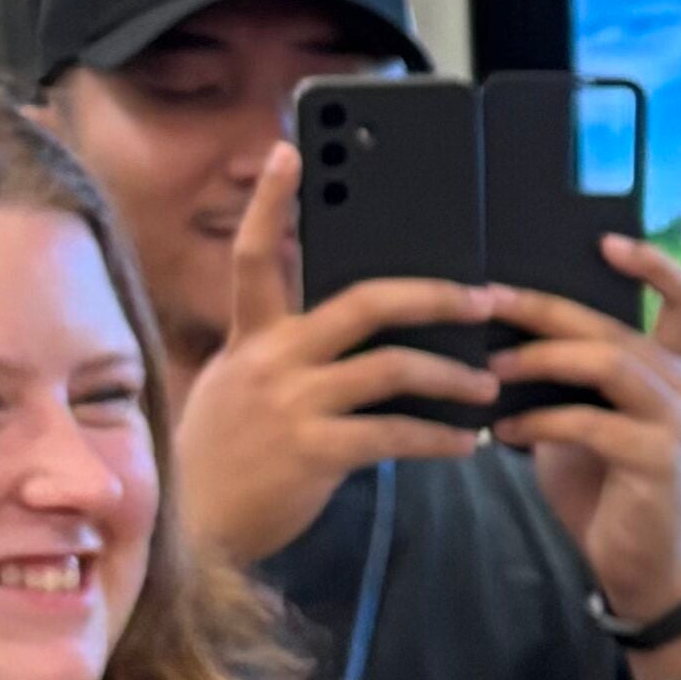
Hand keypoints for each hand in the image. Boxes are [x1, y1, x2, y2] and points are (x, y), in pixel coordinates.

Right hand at [175, 138, 503, 563]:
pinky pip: (393, 434)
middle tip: (482, 297)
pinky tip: (468, 443)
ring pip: (390, 368)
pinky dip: (439, 437)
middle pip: (361, 303)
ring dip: (451, 375)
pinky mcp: (312, 452)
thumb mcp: (236, 389)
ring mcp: (290, 404)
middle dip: (431, 296)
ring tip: (489, 386)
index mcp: (251, 338)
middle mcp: (270, 360)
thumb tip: (347, 334)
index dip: (270, 201)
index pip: (253, 254)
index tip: (289, 148)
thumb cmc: (222, 460)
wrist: (191, 531)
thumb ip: (280, 354)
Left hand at [500, 238, 680, 634]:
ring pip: (606, 363)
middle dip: (543, 311)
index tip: (605, 242)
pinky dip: (538, 420)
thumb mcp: (582, 421)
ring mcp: (679, 421)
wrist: (638, 567)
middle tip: (487, 303)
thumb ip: (565, 381)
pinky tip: (500, 428)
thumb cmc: (606, 490)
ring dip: (539, 360)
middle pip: (613, 327)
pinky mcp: (659, 458)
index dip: (652, 265)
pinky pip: (589, 421)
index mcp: (673, 371)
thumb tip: (500, 337)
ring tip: (488, 368)